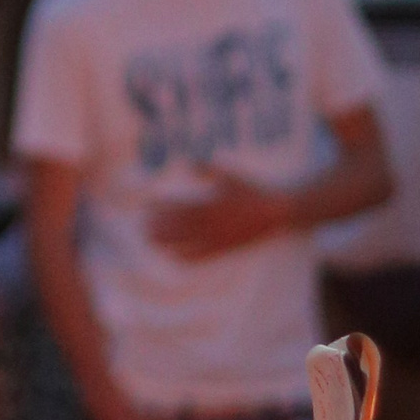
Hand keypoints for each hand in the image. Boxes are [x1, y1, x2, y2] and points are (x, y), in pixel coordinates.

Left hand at [147, 172, 284, 262]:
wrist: (277, 213)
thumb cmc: (253, 191)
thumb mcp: (231, 176)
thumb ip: (208, 169)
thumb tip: (187, 162)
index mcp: (214, 205)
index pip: (181, 207)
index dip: (163, 207)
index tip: (148, 205)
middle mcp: (215, 224)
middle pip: (180, 228)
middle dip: (160, 227)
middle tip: (142, 226)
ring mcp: (219, 239)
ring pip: (188, 244)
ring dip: (167, 243)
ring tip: (150, 241)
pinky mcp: (225, 250)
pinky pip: (202, 257)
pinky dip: (186, 258)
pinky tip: (172, 257)